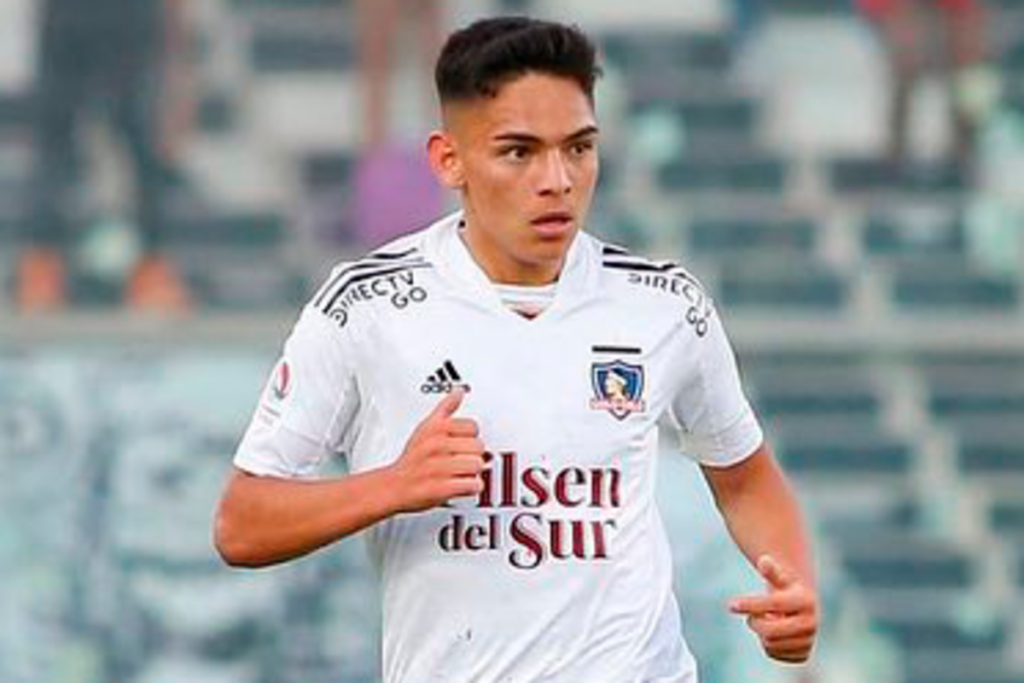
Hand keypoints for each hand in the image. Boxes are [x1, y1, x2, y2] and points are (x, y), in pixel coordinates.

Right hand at [390, 389, 484, 512]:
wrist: (394, 486)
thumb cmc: (412, 458)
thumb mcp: (425, 427)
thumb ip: (445, 408)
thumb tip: (459, 391)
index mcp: (436, 428)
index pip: (473, 427)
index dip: (470, 437)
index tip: (460, 442)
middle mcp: (437, 445)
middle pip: (478, 447)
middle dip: (472, 455)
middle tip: (460, 460)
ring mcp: (439, 467)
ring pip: (477, 465)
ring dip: (472, 472)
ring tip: (459, 472)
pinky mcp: (441, 488)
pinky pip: (473, 485)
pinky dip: (471, 487)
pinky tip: (461, 484)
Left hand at [729, 555, 818, 662]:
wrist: (802, 609)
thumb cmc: (785, 590)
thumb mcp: (779, 578)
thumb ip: (771, 571)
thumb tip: (763, 560)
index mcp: (805, 601)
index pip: (773, 604)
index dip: (750, 604)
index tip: (731, 605)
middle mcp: (811, 623)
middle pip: (769, 631)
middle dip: (755, 623)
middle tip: (753, 616)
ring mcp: (808, 641)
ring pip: (770, 644)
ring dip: (762, 633)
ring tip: (770, 621)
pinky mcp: (803, 654)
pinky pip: (773, 653)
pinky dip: (768, 644)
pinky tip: (775, 634)